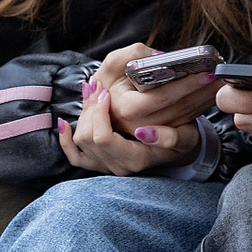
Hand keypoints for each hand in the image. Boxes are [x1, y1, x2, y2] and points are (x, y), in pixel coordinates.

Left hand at [57, 84, 199, 175]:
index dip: (99, 113)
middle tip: (96, 84)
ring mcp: (108, 166)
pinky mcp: (101, 163)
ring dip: (82, 114)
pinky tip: (64, 123)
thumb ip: (170, 137)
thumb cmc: (184, 139)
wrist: (180, 151)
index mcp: (136, 159)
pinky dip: (66, 140)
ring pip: (79, 141)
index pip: (103, 138)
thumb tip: (143, 132)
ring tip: (90, 91)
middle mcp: (119, 166)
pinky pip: (75, 156)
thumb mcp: (186, 136)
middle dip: (89, 108)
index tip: (106, 92)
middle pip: (88, 137)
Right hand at [95, 43, 221, 133]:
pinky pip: (186, 119)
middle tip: (220, 75)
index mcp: (126, 109)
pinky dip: (201, 106)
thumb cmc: (110, 81)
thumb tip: (162, 58)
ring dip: (206, 99)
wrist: (106, 106)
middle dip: (203, 91)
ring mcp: (152, 134)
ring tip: (221, 81)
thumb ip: (133, 54)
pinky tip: (212, 93)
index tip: (205, 73)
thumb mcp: (113, 63)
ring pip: (186, 116)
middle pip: (179, 108)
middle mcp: (139, 126)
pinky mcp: (162, 134)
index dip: (185, 86)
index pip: (161, 97)